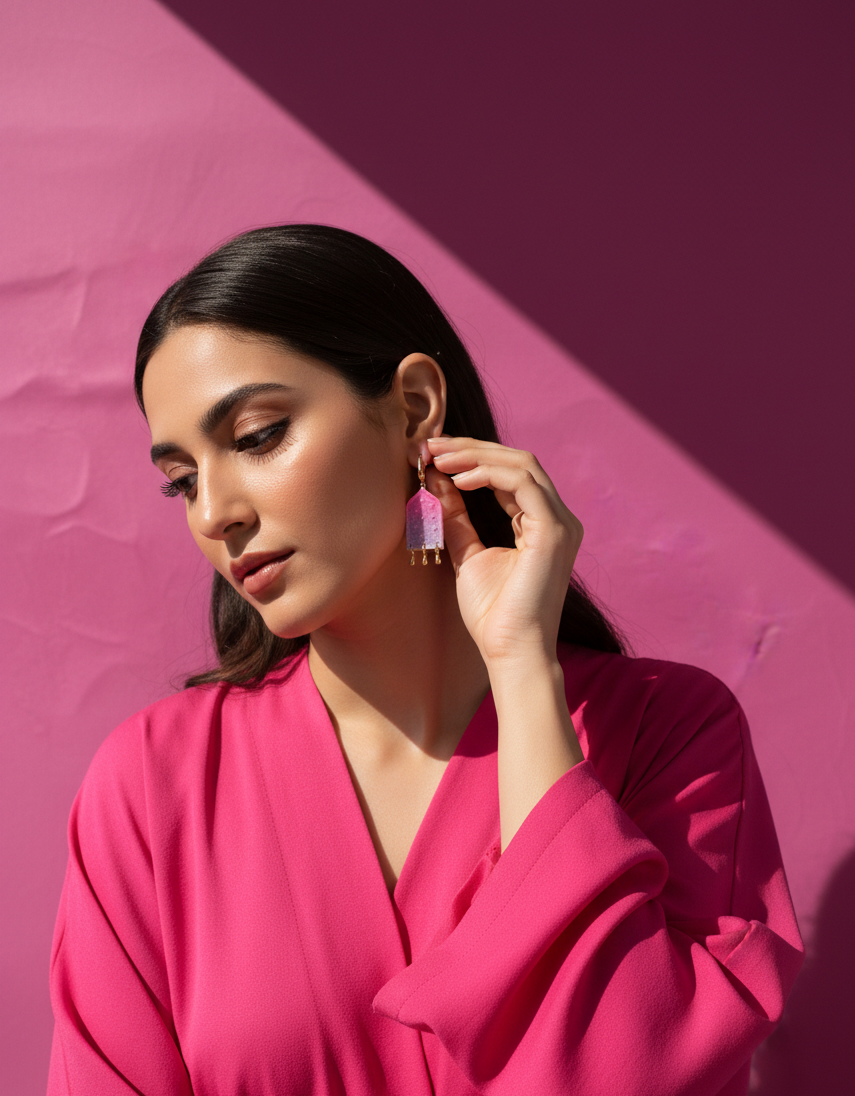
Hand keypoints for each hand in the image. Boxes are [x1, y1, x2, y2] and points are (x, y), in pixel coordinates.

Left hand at [426, 437, 582, 666]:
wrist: (510, 652)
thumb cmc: (492, 614)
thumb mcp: (466, 554)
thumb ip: (456, 517)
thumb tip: (436, 481)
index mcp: (542, 523)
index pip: (509, 473)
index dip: (471, 458)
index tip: (431, 455)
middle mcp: (558, 519)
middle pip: (517, 461)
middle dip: (470, 448)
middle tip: (430, 445)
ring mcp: (560, 523)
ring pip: (522, 464)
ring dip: (476, 455)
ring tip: (438, 458)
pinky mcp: (554, 531)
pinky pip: (523, 482)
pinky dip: (488, 473)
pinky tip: (457, 479)